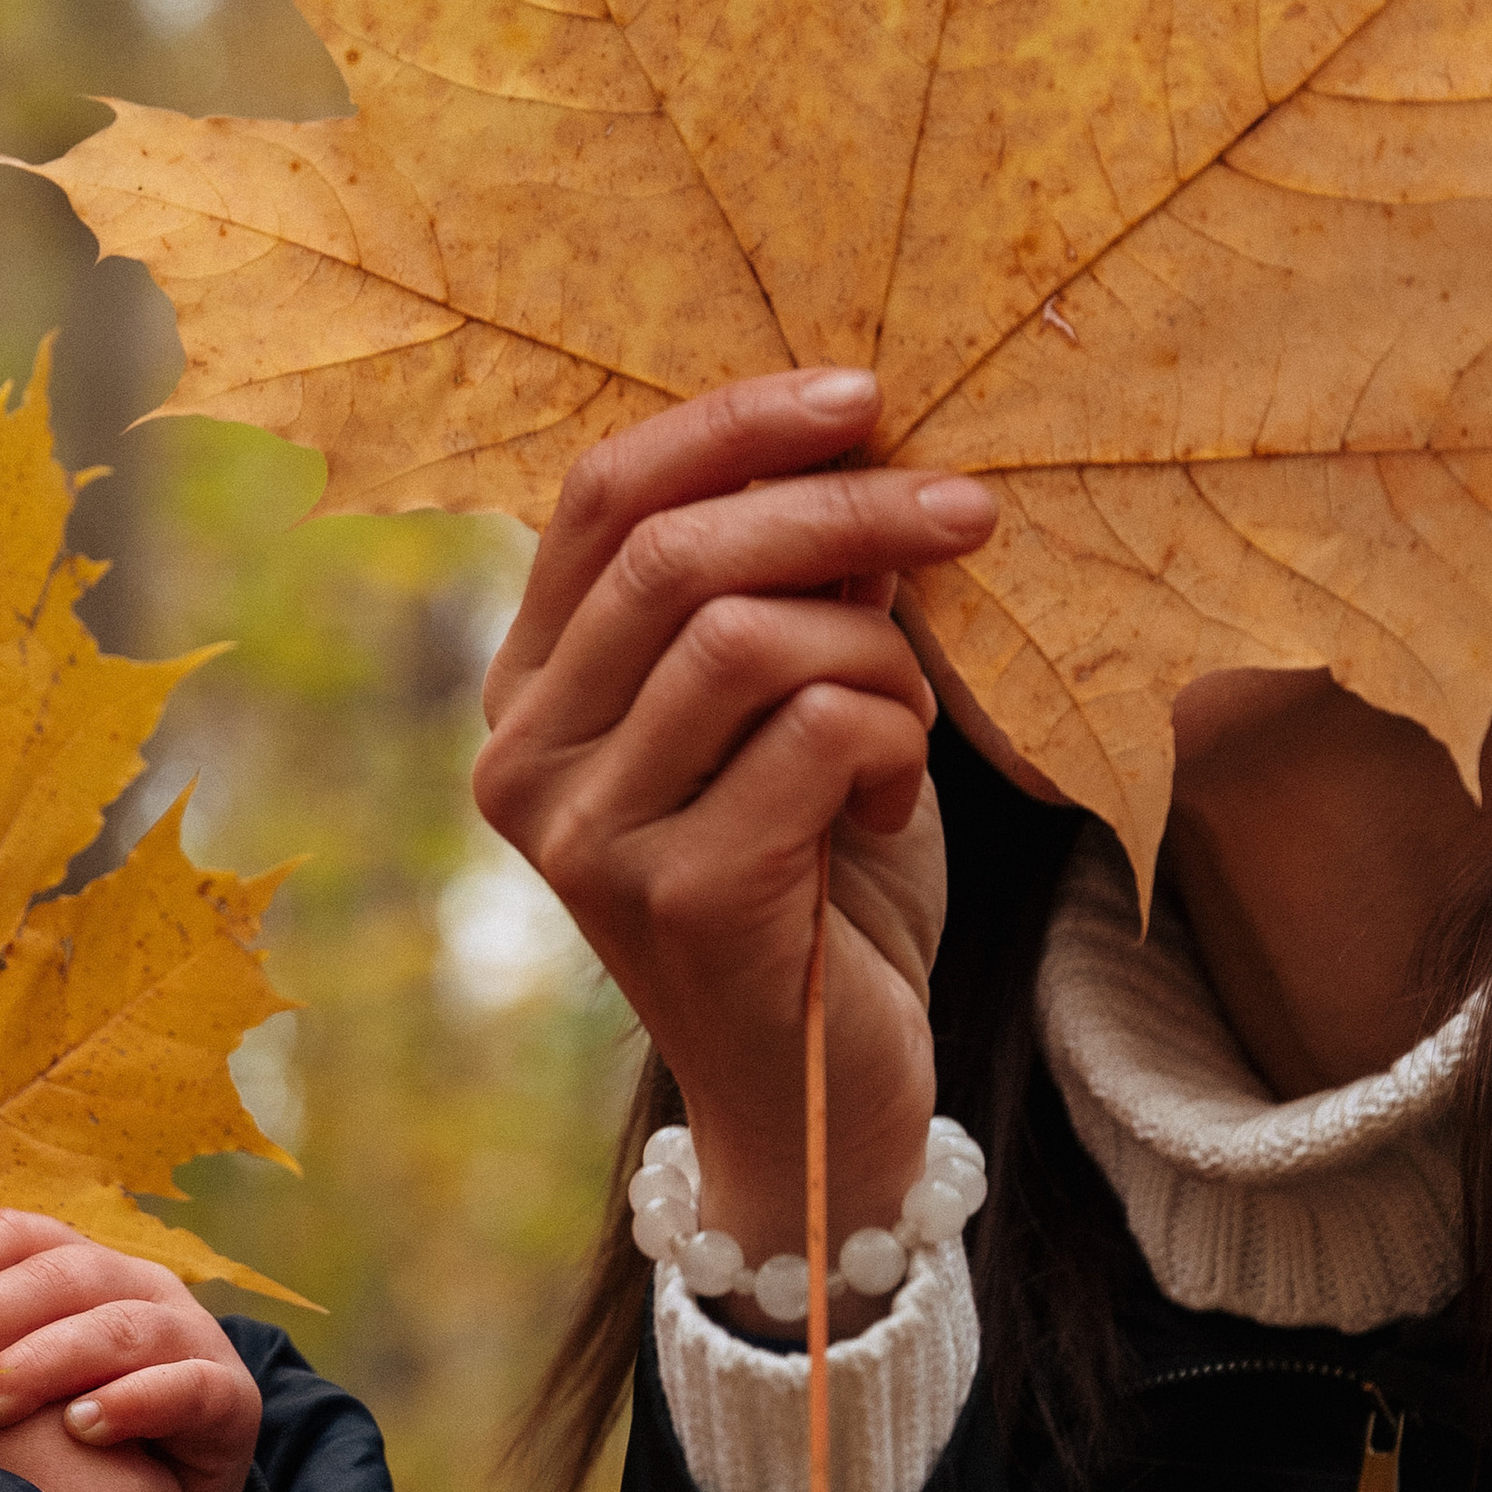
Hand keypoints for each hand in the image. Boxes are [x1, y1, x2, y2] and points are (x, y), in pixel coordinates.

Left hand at [0, 1214, 260, 1491]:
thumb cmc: (59, 1443)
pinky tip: (84, 1431)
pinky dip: (134, 1402)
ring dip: (44, 1362)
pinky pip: (186, 1385)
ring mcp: (187, 1336)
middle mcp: (135, 1285)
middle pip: (63, 1274)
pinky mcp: (229, 1396)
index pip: (17, 1232)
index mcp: (74, 1268)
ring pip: (118, 1325)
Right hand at [472, 370, 995, 1323]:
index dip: (731, 423)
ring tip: (909, 719)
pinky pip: (814, 733)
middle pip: (671, 553)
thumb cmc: (816, 886)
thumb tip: (860, 452)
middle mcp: (525, 760)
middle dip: (837, 508)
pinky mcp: (678, 898)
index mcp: (532, 690)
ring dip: (877, 653)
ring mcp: (587, 837)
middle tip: (966, 507)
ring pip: (744, 637)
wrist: (824, 1097)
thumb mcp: (790, 711)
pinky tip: (889, 802)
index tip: (860, 393)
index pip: (599, 499)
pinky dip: (891, 742)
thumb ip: (791, 596)